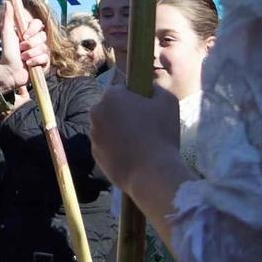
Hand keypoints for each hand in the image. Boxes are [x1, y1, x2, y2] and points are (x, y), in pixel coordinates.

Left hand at [0, 0, 48, 93]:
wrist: (8, 72)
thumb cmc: (6, 52)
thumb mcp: (7, 33)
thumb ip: (8, 17)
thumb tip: (6, 1)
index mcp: (29, 32)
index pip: (38, 24)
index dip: (32, 29)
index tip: (23, 35)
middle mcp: (36, 41)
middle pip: (42, 36)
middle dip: (30, 44)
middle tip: (21, 49)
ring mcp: (41, 52)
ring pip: (44, 48)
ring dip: (31, 54)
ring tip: (23, 59)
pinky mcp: (44, 63)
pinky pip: (45, 58)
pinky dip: (35, 61)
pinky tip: (28, 65)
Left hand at [89, 85, 190, 211]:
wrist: (151, 173)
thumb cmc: (161, 134)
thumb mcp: (168, 101)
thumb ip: (156, 89)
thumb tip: (150, 88)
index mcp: (111, 96)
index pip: (121, 90)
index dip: (135, 98)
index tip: (147, 109)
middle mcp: (96, 113)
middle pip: (111, 109)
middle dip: (123, 114)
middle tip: (144, 127)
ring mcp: (93, 136)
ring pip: (107, 128)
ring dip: (119, 131)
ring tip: (139, 144)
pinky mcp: (95, 155)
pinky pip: (106, 146)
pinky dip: (115, 149)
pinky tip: (132, 156)